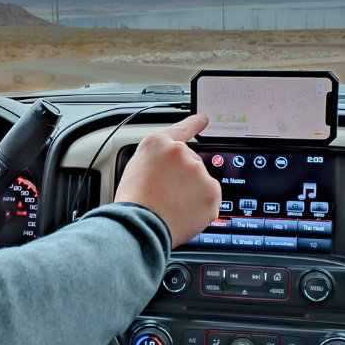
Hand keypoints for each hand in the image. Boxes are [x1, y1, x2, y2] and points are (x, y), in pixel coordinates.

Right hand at [114, 113, 220, 247]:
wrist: (140, 225)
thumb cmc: (133, 202)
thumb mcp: (135, 169)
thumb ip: (157, 161)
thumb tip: (171, 168)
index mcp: (158, 144)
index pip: (181, 129)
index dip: (194, 123)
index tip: (203, 119)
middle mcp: (180, 152)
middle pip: (191, 164)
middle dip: (184, 179)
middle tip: (166, 195)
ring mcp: (198, 171)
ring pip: (201, 183)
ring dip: (191, 194)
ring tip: (171, 207)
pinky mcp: (211, 191)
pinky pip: (210, 200)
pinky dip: (200, 208)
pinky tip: (183, 213)